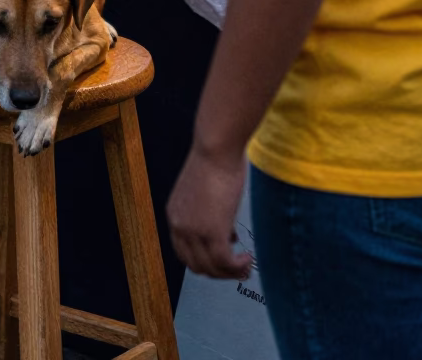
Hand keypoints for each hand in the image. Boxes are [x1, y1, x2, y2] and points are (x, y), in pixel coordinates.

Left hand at [166, 146, 252, 278]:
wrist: (216, 148)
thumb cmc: (215, 161)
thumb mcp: (204, 193)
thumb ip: (207, 213)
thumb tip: (225, 230)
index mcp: (174, 215)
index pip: (184, 253)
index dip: (204, 259)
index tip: (224, 255)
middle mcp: (179, 227)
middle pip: (196, 266)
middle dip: (218, 272)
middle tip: (237, 268)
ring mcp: (194, 231)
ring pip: (211, 269)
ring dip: (230, 273)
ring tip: (246, 266)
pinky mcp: (212, 232)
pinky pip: (225, 263)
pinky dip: (237, 267)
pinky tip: (248, 258)